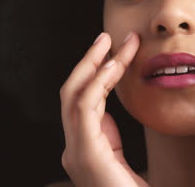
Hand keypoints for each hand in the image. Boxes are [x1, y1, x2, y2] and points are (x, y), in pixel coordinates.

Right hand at [60, 32, 147, 186]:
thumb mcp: (121, 157)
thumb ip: (111, 136)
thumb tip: (110, 113)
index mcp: (83, 145)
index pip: (85, 100)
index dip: (99, 73)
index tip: (117, 52)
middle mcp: (74, 145)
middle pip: (75, 92)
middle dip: (91, 62)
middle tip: (110, 38)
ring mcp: (75, 149)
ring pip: (75, 94)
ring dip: (94, 65)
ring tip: (112, 43)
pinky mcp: (84, 152)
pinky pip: (84, 108)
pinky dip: (97, 83)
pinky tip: (113, 66)